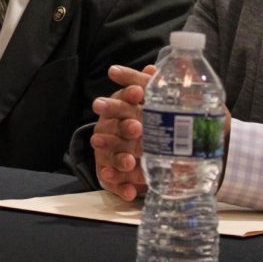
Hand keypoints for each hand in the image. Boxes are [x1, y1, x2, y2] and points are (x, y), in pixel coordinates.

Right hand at [91, 63, 155, 200]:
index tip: (139, 92)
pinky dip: (121, 188)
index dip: (129, 95)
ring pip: (113, 156)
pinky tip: (130, 194)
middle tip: (137, 128)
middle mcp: (111, 130)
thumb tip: (152, 67)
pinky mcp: (111, 174)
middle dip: (125, 128)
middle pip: (115, 128)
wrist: (126, 150)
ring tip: (130, 162)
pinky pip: (115, 183)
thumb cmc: (136, 120)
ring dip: (120, 158)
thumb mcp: (146, 104)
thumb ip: (147, 87)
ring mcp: (110, 153)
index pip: (122, 99)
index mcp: (119, 110)